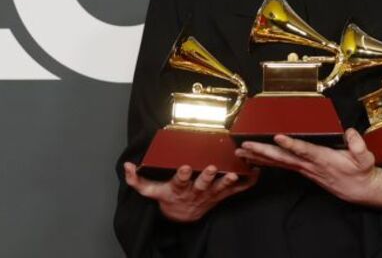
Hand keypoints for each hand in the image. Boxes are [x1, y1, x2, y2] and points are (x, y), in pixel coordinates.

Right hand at [122, 163, 259, 222]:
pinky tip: (256, 173)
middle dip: (206, 177)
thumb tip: (126, 165)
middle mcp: (195, 192)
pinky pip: (235, 191)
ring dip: (227, 181)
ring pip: (219, 188)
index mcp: (178, 188)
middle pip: (201, 185)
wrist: (182, 217)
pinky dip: (246, 183)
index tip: (184, 167)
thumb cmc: (168, 198)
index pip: (179, 181)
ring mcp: (209, 195)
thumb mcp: (151, 191)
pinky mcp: (221, 196)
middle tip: (211, 167)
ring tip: (234, 173)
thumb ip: (138, 180)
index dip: (182, 175)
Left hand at [235, 128, 381, 212]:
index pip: (305, 150)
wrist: (359, 189)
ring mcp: (304, 169)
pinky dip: (266, 163)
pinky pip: (281, 166)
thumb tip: (350, 132)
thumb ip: (358, 145)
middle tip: (246, 145)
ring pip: (278, 163)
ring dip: (259, 157)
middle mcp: (310, 165)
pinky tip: (254, 159)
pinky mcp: (302, 170)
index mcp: (323, 159)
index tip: (278, 137)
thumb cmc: (360, 171)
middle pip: (283, 158)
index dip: (291, 144)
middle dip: (263, 152)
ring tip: (241, 151)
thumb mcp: (365, 158)